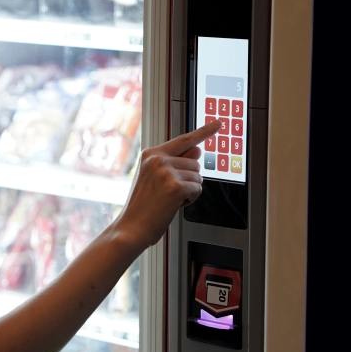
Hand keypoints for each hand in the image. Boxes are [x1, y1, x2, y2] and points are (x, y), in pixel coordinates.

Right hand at [115, 120, 220, 251]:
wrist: (131, 228)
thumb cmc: (143, 207)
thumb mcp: (156, 179)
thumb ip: (176, 163)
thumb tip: (198, 149)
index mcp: (151, 154)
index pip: (184, 139)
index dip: (204, 131)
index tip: (219, 123)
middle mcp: (158, 159)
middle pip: (195, 163)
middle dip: (189, 179)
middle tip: (168, 193)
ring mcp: (166, 171)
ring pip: (198, 177)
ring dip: (189, 191)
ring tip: (168, 200)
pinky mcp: (175, 186)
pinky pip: (197, 189)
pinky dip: (190, 200)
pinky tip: (173, 205)